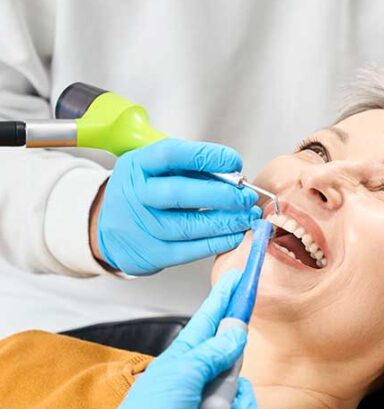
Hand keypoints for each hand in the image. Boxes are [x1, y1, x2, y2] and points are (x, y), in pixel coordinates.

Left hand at [74, 269, 258, 408]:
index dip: (224, 300)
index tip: (238, 274)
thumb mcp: (183, 375)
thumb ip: (214, 351)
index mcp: (185, 364)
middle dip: (244, 398)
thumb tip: (235, 327)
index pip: (210, 323)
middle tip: (236, 408)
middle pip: (239, 379)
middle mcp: (196, 390)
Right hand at [92, 138, 260, 274]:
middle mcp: (136, 194)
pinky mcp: (152, 253)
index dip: (207, 157)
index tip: (235, 162)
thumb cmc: (148, 192)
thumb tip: (235, 174)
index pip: (171, 155)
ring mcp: (142, 226)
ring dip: (225, 222)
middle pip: (179, 193)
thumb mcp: (160, 170)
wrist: (111, 229)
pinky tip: (236, 235)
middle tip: (247, 197)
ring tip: (248, 217)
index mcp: (138, 165)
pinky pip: (190, 250)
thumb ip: (193, 168)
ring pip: (188, 225)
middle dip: (221, 195)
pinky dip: (218, 242)